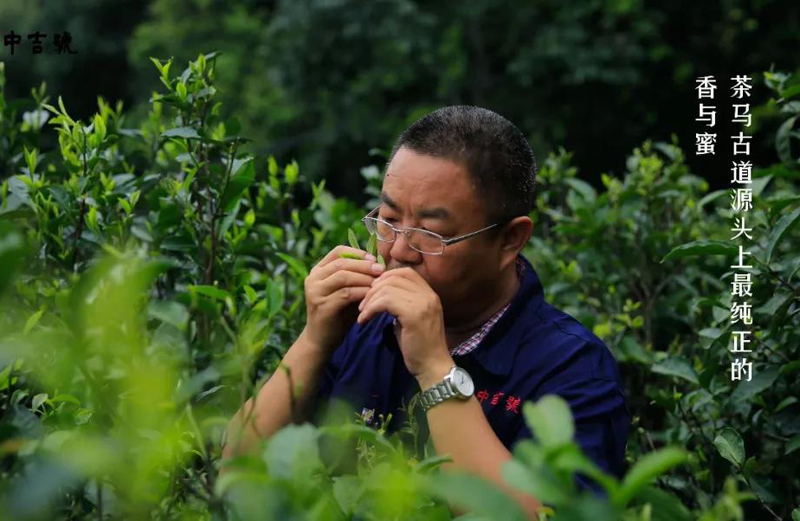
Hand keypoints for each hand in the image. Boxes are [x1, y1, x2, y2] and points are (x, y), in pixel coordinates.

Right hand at [302, 245, 385, 351]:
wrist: (322, 339)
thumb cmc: (338, 313)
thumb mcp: (347, 291)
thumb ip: (357, 277)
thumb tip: (380, 263)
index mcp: (318, 270)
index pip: (338, 251)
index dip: (358, 253)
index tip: (374, 259)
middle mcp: (313, 278)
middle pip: (341, 263)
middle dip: (364, 265)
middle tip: (381, 269)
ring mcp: (315, 292)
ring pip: (343, 277)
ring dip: (364, 278)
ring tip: (379, 282)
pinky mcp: (322, 306)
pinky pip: (346, 294)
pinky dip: (361, 292)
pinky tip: (372, 295)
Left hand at [356, 267, 452, 382]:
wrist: (432, 367)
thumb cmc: (419, 346)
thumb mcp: (411, 318)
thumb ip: (401, 303)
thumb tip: (380, 293)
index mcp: (429, 293)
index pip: (405, 272)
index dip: (385, 277)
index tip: (373, 292)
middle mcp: (428, 294)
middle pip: (394, 277)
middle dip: (374, 288)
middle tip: (363, 304)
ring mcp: (423, 303)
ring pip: (387, 288)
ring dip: (369, 300)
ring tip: (363, 314)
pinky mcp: (413, 315)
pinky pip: (385, 302)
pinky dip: (371, 309)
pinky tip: (364, 320)